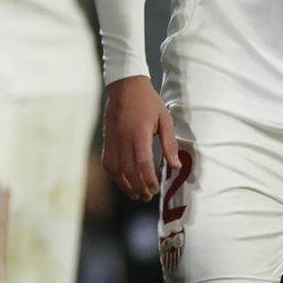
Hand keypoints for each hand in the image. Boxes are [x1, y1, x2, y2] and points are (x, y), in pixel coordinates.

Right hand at [102, 75, 179, 200]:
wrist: (125, 86)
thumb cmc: (148, 101)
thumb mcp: (165, 119)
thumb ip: (169, 144)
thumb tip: (175, 166)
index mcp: (138, 134)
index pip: (142, 164)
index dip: (149, 180)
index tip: (156, 189)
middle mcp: (123, 139)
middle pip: (128, 171)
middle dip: (139, 187)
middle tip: (148, 196)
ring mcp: (112, 140)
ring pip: (115, 169)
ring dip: (125, 185)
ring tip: (136, 194)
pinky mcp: (107, 140)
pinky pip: (108, 162)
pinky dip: (114, 175)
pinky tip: (122, 181)